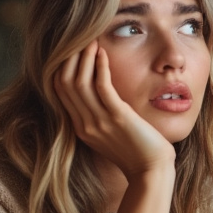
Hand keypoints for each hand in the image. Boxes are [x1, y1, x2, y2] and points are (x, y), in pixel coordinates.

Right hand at [53, 41, 176, 175]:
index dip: (63, 68)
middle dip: (70, 59)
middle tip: (79, 40)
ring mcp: (100, 122)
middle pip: (64, 83)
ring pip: (79, 82)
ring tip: (91, 41)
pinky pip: (103, 87)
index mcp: (80, 128)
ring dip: (84, 58)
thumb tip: (103, 97)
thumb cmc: (138, 154)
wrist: (152, 172)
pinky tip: (103, 54)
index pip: (60, 91)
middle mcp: (85, 124)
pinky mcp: (118, 118)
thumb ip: (100, 118)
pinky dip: (101, 68)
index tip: (72, 51)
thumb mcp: (110, 135)